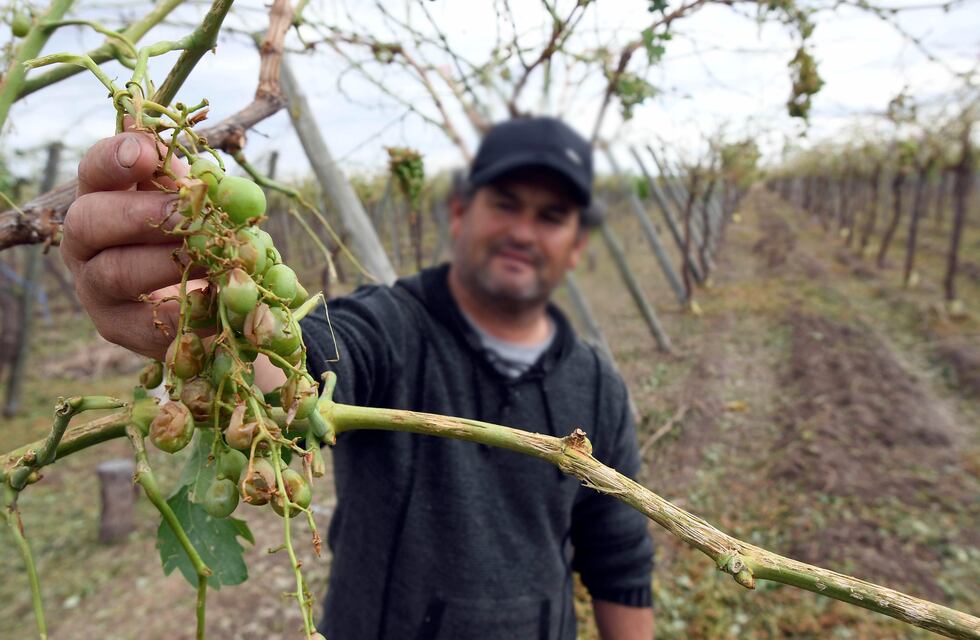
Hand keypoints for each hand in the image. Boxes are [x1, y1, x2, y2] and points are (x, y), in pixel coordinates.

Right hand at [61, 128, 194, 360]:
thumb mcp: (191, 201)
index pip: (92, 172)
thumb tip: (176, 147)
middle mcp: (84, 243)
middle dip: (142, 213)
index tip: (144, 152)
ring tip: (213, 255)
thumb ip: (185, 178)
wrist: (206, 299)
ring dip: (168, 261)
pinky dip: (186, 310)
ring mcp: (95, 289)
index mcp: (100, 199)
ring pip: (115, 272)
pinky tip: (216, 300)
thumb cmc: (193, 236)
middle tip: (190, 212)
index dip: (113, 158)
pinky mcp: (119, 329)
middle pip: (88, 221)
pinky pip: (148, 325)